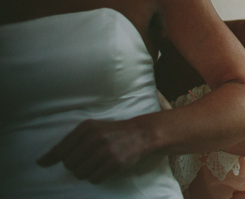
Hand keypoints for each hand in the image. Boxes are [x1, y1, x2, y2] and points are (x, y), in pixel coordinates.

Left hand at [37, 118, 154, 183]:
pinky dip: (96, 176)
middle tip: (87, 159)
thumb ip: (69, 143)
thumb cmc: (112, 132)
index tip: (42, 163)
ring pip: (80, 173)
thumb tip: (42, 162)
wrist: (141, 133)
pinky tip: (104, 168)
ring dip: (86, 172)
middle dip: (75, 165)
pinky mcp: (115, 163)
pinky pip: (94, 179)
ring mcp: (106, 151)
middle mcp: (95, 138)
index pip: (61, 148)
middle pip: (69, 164)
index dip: (50, 158)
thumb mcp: (92, 129)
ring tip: (96, 163)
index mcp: (87, 128)